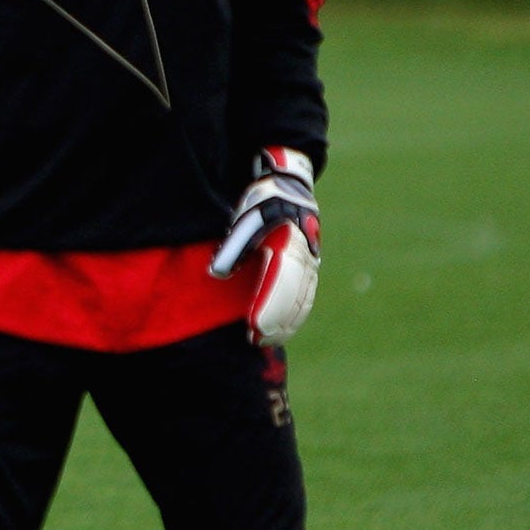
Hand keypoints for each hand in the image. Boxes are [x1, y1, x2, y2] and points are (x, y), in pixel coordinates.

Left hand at [209, 147, 320, 342]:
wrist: (288, 189)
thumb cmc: (261, 205)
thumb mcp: (246, 219)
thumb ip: (235, 247)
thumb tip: (218, 273)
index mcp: (290, 242)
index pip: (282, 282)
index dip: (269, 306)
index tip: (254, 325)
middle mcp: (305, 256)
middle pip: (295, 298)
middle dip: (276, 322)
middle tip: (255, 339)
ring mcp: (311, 265)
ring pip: (303, 302)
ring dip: (285, 324)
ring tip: (262, 340)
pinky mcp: (310, 271)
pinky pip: (305, 299)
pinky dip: (293, 318)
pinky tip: (278, 331)